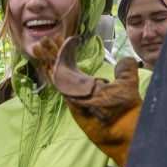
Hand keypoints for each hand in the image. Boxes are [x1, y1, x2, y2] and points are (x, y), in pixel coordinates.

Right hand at [34, 36, 141, 166]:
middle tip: (45, 40)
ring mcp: (71, 94)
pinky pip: (57, 82)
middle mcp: (77, 88)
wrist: (122, 127)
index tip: (62, 39)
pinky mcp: (69, 99)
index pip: (72, 65)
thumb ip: (125, 70)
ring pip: (55, 73)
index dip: (65, 52)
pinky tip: (45, 60)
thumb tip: (125, 59)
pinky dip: (51, 70)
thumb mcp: (128, 83)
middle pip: (59, 67)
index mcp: (87, 83)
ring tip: (38, 45)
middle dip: (52, 54)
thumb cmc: (126, 108)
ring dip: (46, 60)